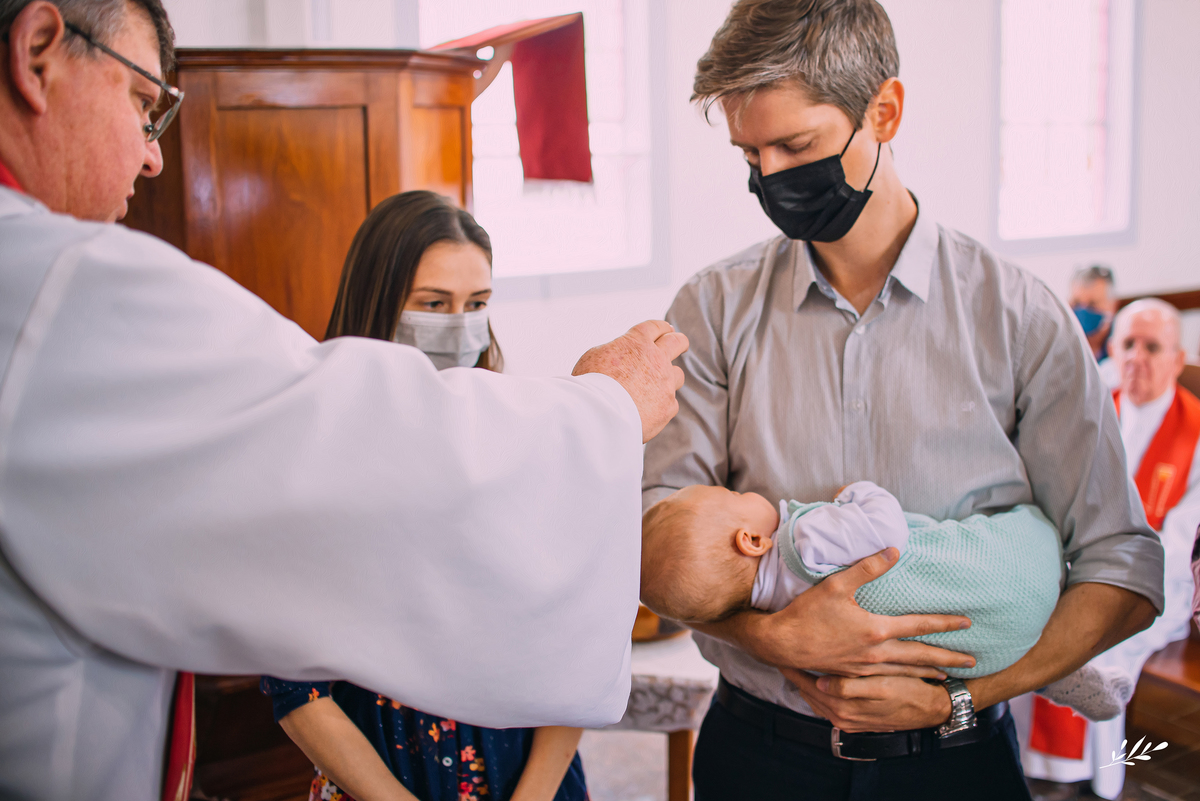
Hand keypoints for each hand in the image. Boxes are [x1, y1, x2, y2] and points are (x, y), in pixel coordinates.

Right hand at [572, 320, 687, 442]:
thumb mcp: (595, 355)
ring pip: (677, 376)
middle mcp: (656, 358)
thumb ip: (615, 351)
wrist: (599, 414)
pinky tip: (648, 410)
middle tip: (680, 344)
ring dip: (669, 378)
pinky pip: (670, 403)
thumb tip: (621, 355)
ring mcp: (665, 383)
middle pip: (678, 342)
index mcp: (637, 342)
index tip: (666, 330)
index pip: (656, 327)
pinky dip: (660, 405)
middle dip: (680, 342)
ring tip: (656, 386)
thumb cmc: (590, 383)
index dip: (661, 328)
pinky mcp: (668, 406)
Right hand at [721, 548, 974, 677]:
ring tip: (946, 676)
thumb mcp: (837, 585)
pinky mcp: (853, 676)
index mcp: (876, 630)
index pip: (919, 626)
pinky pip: (888, 680)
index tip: (967, 623)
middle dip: (948, 659)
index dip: (945, 624)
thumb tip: (894, 550)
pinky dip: (905, 680)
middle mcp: (875, 653)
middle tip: (972, 663)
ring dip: (929, 672)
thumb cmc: (807, 613)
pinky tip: (908, 680)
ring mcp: (865, 668)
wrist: (782, 644)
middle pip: (920, 656)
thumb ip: (867, 568)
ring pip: (905, 672)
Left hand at [785, 671, 952, 732]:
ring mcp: (846, 721)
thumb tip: (822, 684)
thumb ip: (850, 687)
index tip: (780, 653)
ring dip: (804, 683)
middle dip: (794, 674)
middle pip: (807, 693)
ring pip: (814, 699)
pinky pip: (826, 706)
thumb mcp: (882, 687)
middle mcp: (841, 717)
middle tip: (780, 655)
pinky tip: (815, 680)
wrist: (929, 710)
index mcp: (845, 706)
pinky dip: (817, 694)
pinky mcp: (852, 722)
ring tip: (793, 664)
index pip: (808, 685)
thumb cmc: (907, 691)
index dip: (794, 667)